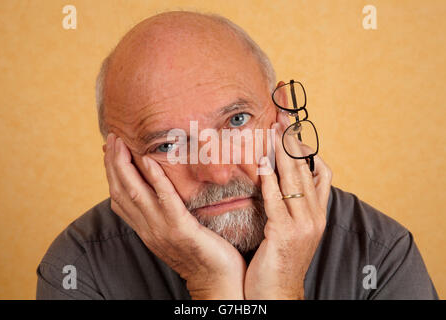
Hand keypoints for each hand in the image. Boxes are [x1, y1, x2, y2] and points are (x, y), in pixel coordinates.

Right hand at [103, 133, 245, 298]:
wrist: (217, 281)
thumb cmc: (201, 253)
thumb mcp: (176, 230)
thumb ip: (165, 212)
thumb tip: (160, 191)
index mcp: (146, 228)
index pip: (119, 197)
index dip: (111, 172)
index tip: (108, 150)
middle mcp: (148, 229)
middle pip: (121, 191)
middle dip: (114, 163)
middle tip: (112, 139)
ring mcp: (162, 230)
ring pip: (135, 193)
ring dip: (126, 166)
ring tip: (123, 143)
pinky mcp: (181, 230)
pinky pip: (165, 201)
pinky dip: (156, 180)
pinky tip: (150, 161)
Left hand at [244, 112, 331, 298]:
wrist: (277, 293)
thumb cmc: (279, 259)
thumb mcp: (290, 228)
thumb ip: (288, 203)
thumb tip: (275, 176)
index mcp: (317, 213)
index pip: (320, 171)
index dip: (308, 147)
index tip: (293, 126)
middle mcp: (314, 216)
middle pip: (306, 169)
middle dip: (293, 140)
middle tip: (282, 115)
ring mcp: (302, 225)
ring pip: (294, 179)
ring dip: (282, 152)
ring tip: (273, 129)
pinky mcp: (284, 234)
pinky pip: (276, 200)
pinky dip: (270, 179)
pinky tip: (262, 162)